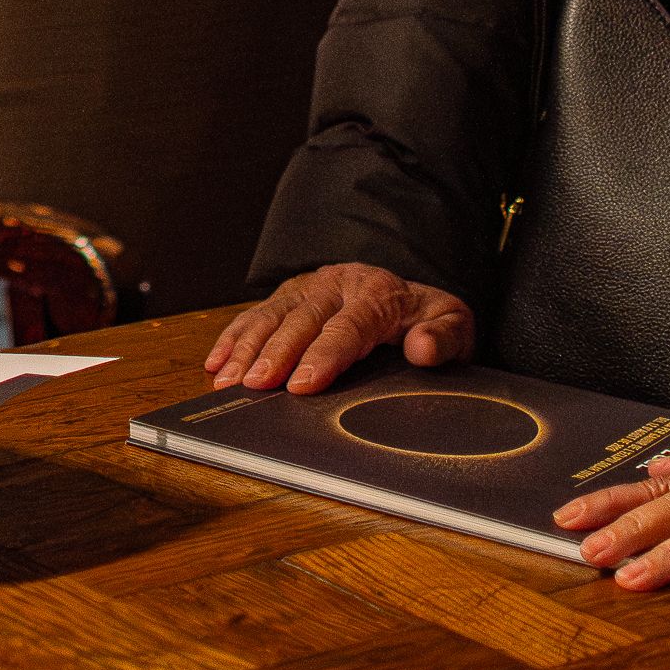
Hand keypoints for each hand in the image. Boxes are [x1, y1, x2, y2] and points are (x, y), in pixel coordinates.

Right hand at [205, 263, 475, 392]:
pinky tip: (215, 362)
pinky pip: (255, 313)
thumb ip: (445, 337)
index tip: (302, 383)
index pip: (348, 326)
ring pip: (271, 315)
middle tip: (255, 385)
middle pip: (301, 320)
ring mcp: (307, 287)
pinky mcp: (287, 295)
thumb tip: (424, 348)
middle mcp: (337, 284)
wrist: (405, 292)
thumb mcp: (453, 324)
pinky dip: (232, 337)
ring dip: (245, 348)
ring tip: (226, 380)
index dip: (323, 355)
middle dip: (275, 354)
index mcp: (378, 293)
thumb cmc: (426, 319)